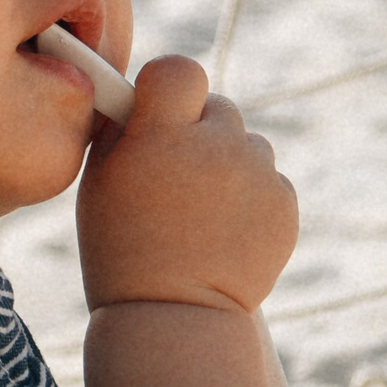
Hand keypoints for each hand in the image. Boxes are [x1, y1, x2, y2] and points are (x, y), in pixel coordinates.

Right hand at [75, 56, 296, 313]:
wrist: (174, 318)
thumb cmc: (122, 247)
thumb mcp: (101, 180)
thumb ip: (126, 125)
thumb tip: (146, 91)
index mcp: (161, 136)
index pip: (180, 69)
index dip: (170, 86)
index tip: (161, 110)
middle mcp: (216, 147)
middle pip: (219, 107)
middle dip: (201, 132)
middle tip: (178, 177)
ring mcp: (257, 176)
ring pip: (247, 145)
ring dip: (229, 166)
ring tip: (202, 215)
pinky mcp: (285, 204)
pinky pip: (268, 180)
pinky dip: (251, 199)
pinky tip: (224, 233)